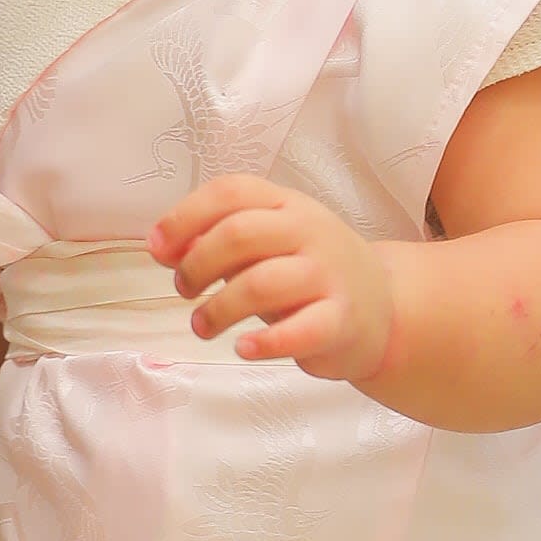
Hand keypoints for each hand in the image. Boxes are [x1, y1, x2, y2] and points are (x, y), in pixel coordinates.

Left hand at [155, 174, 396, 379]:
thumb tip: (164, 247)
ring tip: (202, 326)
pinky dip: (265, 343)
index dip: (185, 217)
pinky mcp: (341, 321)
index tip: (158, 248)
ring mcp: (328, 275)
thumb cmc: (308, 273)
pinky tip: (243, 348)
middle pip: (240, 233)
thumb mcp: (268, 245)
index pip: (231, 192)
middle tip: (184, 290)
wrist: (383, 307)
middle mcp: (309, 231)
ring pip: (261, 283)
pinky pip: (300, 330)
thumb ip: (219, 241)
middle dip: (197, 264)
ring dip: (218, 309)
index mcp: (287, 204)